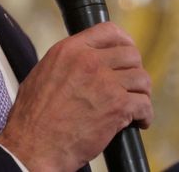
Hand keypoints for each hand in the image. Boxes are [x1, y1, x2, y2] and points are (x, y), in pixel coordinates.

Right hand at [0, 22, 151, 170]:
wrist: (35, 147)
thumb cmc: (33, 118)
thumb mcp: (43, 74)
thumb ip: (67, 62)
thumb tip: (81, 60)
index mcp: (70, 50)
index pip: (108, 30)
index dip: (123, 42)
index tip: (126, 53)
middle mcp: (89, 61)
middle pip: (131, 54)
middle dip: (134, 69)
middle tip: (131, 84)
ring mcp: (105, 82)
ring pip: (142, 78)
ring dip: (142, 92)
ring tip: (136, 103)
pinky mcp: (117, 106)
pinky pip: (144, 104)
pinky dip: (145, 115)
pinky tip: (139, 121)